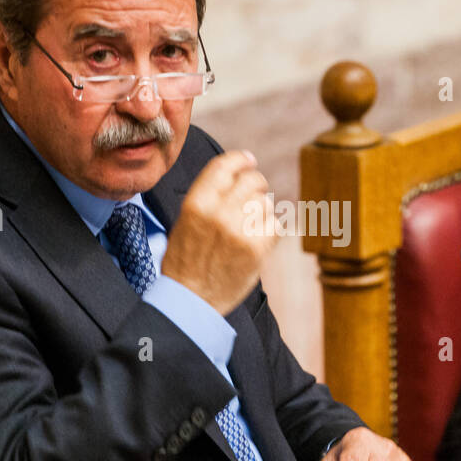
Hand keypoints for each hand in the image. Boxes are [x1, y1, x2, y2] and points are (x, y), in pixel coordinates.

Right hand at [162, 150, 277, 315]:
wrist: (190, 300)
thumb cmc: (185, 260)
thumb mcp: (186, 220)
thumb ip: (210, 195)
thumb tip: (240, 170)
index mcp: (197, 202)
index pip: (225, 165)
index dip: (241, 160)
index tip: (249, 161)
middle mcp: (219, 212)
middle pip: (253, 180)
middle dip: (256, 185)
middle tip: (253, 196)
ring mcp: (240, 231)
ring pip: (266, 204)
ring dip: (261, 212)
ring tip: (247, 228)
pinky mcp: (257, 250)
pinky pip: (276, 226)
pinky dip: (270, 231)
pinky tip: (257, 241)